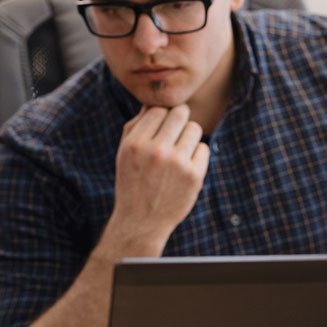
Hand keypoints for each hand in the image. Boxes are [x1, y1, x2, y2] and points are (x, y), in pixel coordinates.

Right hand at [109, 105, 209, 248]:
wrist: (140, 223)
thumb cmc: (132, 183)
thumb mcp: (123, 154)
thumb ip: (135, 126)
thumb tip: (152, 103)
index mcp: (135, 144)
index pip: (157, 110)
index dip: (161, 117)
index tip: (161, 128)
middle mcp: (156, 151)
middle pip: (180, 113)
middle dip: (179, 119)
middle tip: (175, 133)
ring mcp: (176, 164)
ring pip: (194, 128)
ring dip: (189, 136)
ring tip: (179, 150)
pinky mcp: (194, 176)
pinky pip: (203, 148)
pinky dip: (196, 155)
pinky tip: (184, 167)